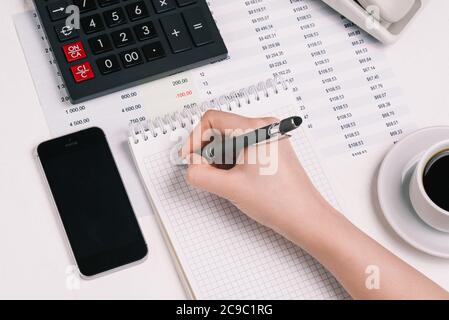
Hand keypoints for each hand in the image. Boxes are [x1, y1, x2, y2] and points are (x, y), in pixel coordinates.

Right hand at [181, 110, 336, 245]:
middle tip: (209, 173)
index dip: (195, 138)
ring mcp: (270, 137)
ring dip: (221, 159)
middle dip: (209, 152)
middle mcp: (265, 127)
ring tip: (228, 180)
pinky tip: (237, 179)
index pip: (212, 120)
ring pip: (232, 140)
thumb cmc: (280, 201)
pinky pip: (243, 147)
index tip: (190, 156)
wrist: (305, 217)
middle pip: (222, 129)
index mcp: (255, 129)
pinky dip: (233, 161)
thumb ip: (201, 175)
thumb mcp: (230, 188)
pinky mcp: (272, 148)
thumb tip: (190, 167)